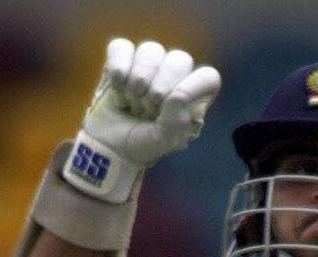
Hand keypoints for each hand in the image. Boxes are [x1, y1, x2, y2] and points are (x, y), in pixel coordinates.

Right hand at [63, 38, 221, 202]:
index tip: (175, 102)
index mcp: (192, 98)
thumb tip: (177, 93)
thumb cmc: (143, 144)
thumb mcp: (165, 140)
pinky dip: (118, 67)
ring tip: (131, 102)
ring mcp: (148, 65)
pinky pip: (122, 47)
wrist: (109, 147)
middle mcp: (174, 77)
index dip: (195, 85)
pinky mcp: (121, 61)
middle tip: (147, 110)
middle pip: (180, 59)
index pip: (209, 78)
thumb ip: (177, 119)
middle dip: (159, 88)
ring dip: (138, 80)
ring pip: (151, 50)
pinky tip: (117, 87)